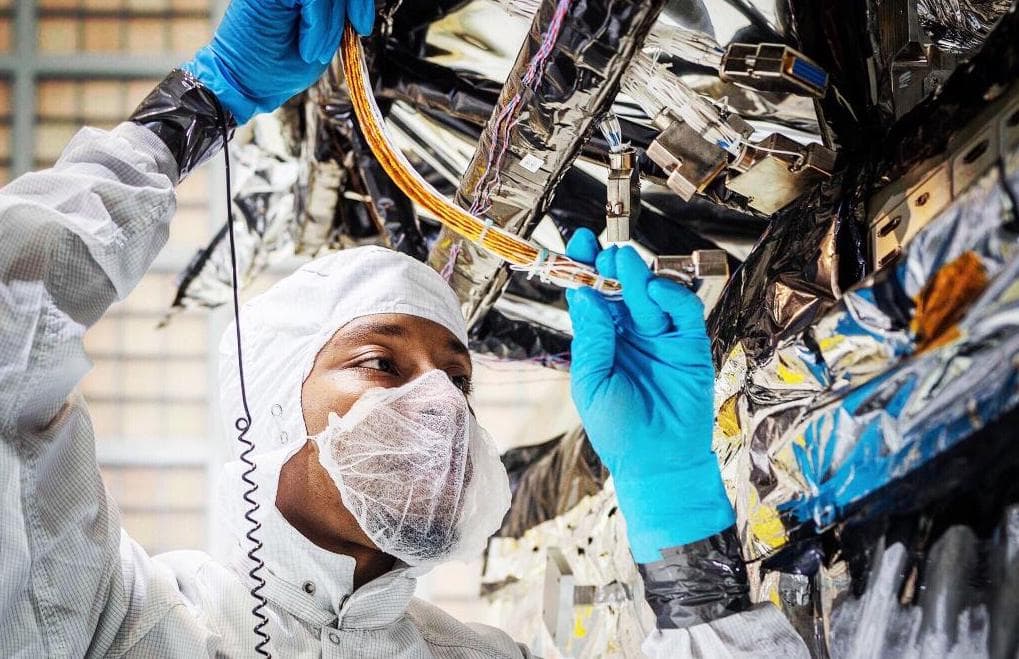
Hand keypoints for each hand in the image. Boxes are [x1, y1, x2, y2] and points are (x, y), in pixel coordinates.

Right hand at [183, 0, 374, 123]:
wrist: (240, 85)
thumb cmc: (274, 71)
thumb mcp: (320, 46)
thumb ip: (337, 24)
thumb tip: (357, 9)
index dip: (360, 2)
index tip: (363, 25)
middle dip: (355, 3)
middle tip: (358, 28)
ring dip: (330, 22)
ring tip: (318, 51)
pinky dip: (318, 24)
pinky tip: (309, 49)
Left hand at [565, 229, 733, 562]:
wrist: (657, 462)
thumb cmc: (618, 429)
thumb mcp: (591, 381)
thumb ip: (591, 336)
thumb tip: (583, 292)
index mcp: (602, 340)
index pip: (592, 295)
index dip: (585, 267)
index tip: (578, 242)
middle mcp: (630, 333)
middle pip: (620, 287)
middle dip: (610, 265)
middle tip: (603, 252)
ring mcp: (660, 337)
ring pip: (649, 294)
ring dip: (636, 275)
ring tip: (623, 263)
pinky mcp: (689, 345)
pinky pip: (682, 311)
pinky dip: (670, 295)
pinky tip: (654, 290)